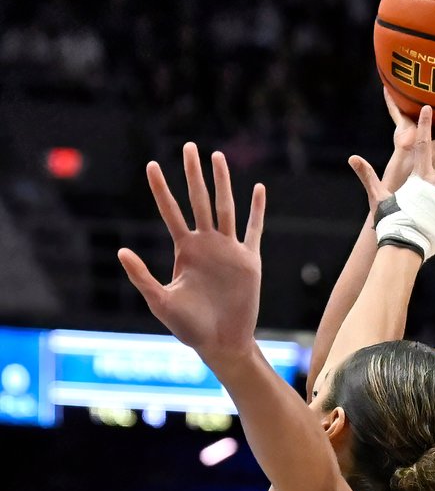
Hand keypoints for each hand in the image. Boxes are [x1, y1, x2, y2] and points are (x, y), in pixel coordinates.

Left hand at [117, 144, 265, 363]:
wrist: (221, 343)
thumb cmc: (189, 327)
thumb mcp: (160, 301)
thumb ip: (141, 276)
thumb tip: (121, 250)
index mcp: (185, 250)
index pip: (170, 211)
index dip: (161, 189)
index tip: (151, 165)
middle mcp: (207, 245)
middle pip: (199, 200)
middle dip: (193, 174)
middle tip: (189, 146)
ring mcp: (229, 251)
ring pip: (224, 208)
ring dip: (222, 182)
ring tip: (216, 156)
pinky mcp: (249, 261)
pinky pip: (253, 231)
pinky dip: (256, 210)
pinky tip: (258, 189)